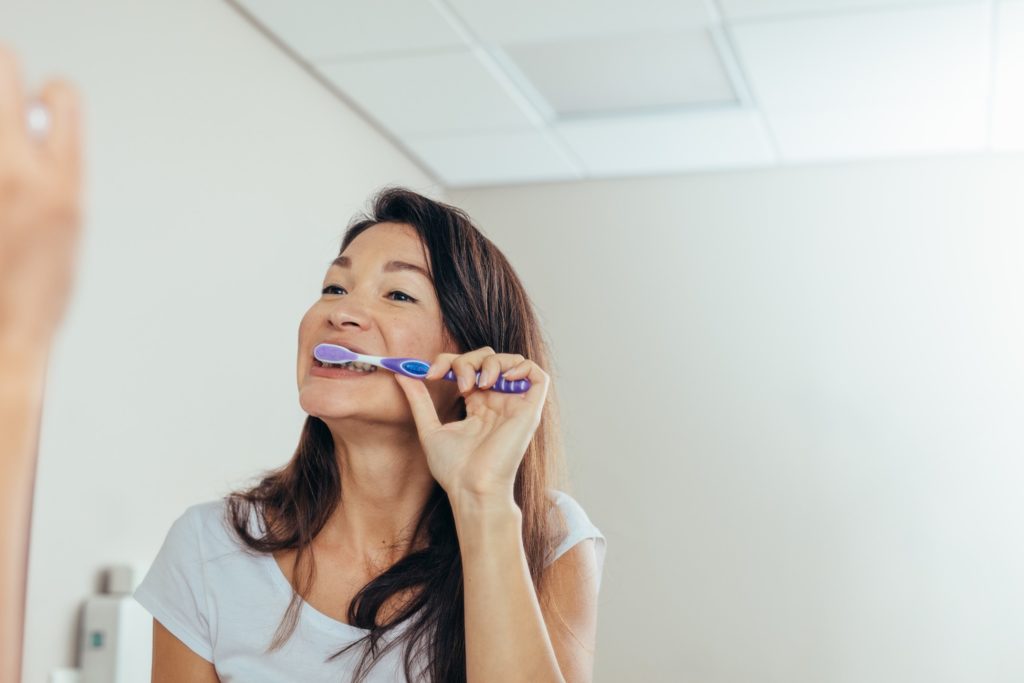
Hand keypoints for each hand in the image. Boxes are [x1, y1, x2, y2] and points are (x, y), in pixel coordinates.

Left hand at [0, 46, 82, 350]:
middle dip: (4, 81)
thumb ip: (54, 173)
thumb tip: (37, 135)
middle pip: (2, 68)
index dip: (48, 96)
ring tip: (0, 167)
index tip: (38, 108)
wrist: (0, 334)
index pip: (58, 94)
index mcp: (60, 180)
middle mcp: (16, 169)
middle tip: (5, 110)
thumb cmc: (31, 295)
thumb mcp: (66, 227)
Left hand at [393, 346, 549, 503]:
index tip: (430, 373)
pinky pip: (537, 375)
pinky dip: (521, 367)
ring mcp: (514, 405)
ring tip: (478, 383)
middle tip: (456, 382)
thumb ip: (419, 400)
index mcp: (478, 405)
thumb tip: (401, 374)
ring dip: (491, 362)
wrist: (471, 488)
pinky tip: (501, 378)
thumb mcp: (430, 428)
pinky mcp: (529, 410)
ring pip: (511, 361)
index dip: (450, 361)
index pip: (469, 367)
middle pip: (488, 358)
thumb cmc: (454, 469)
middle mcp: (498, 402)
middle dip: (468, 361)